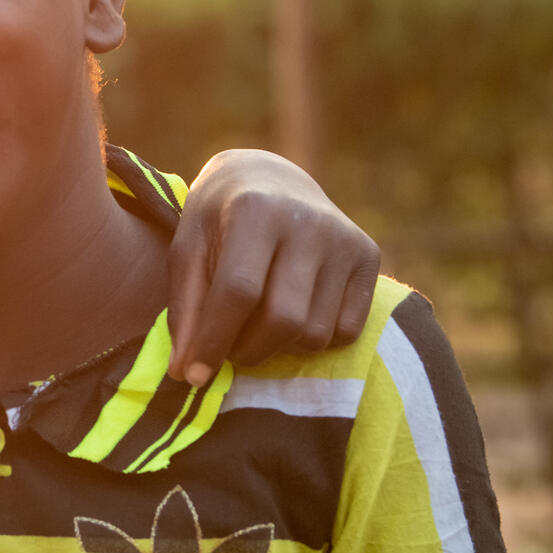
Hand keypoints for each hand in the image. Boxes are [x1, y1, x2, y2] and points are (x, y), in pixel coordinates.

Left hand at [167, 149, 378, 382]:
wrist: (270, 178)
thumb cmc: (219, 219)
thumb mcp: (188, 248)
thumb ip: (185, 308)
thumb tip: (184, 372)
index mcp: (256, 209)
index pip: (239, 291)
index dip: (213, 340)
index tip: (192, 374)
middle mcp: (309, 221)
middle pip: (283, 319)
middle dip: (247, 350)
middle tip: (227, 349)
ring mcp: (345, 238)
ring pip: (314, 333)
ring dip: (278, 347)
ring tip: (256, 323)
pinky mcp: (368, 255)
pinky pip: (345, 331)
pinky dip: (312, 339)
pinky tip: (293, 311)